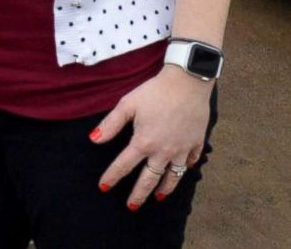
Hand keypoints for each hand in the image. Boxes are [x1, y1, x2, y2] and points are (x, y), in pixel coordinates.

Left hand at [92, 65, 212, 209]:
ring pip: (173, 177)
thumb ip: (111, 124)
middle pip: (149, 180)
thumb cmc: (155, 92)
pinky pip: (190, 162)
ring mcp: (181, 150)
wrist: (187, 83)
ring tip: (158, 198)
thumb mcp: (127, 104)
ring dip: (164, 189)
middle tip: (132, 207)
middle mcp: (163, 152)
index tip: (103, 187)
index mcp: (143, 142)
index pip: (123, 166)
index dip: (112, 178)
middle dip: (138, 195)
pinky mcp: (196, 144)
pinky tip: (181, 172)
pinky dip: (185, 170)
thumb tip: (93, 140)